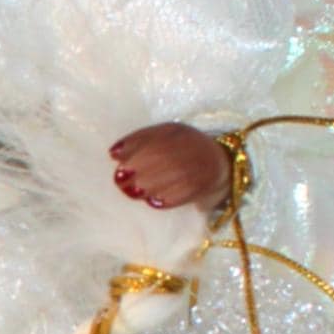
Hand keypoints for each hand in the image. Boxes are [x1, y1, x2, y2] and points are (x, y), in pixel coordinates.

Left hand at [109, 124, 230, 210]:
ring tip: (134, 192)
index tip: (115, 160)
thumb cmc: (184, 151)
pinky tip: (153, 201)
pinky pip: (182, 193)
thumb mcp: (165, 138)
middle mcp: (190, 146)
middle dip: (138, 168)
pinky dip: (165, 199)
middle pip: (162, 156)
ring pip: (172, 175)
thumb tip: (113, 154)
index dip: (133, 148)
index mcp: (177, 132)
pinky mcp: (202, 186)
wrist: (220, 165)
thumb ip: (139, 141)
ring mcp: (198, 166)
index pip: (154, 136)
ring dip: (148, 186)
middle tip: (121, 179)